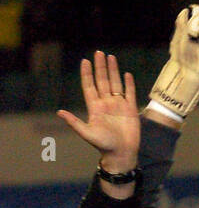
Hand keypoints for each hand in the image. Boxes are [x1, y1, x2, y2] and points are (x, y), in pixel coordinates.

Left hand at [58, 52, 139, 171]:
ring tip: (111, 57)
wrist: (122, 154)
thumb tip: (59, 112)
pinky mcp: (131, 110)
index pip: (89, 86)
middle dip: (100, 67)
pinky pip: (130, 94)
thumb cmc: (104, 145)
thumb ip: (74, 122)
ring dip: (113, 71)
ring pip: (115, 84)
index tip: (85, 61)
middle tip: (99, 53)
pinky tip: (126, 74)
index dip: (87, 74)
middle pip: (102, 81)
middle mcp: (106, 104)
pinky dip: (128, 84)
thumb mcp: (87, 133)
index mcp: (95, 107)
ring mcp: (119, 106)